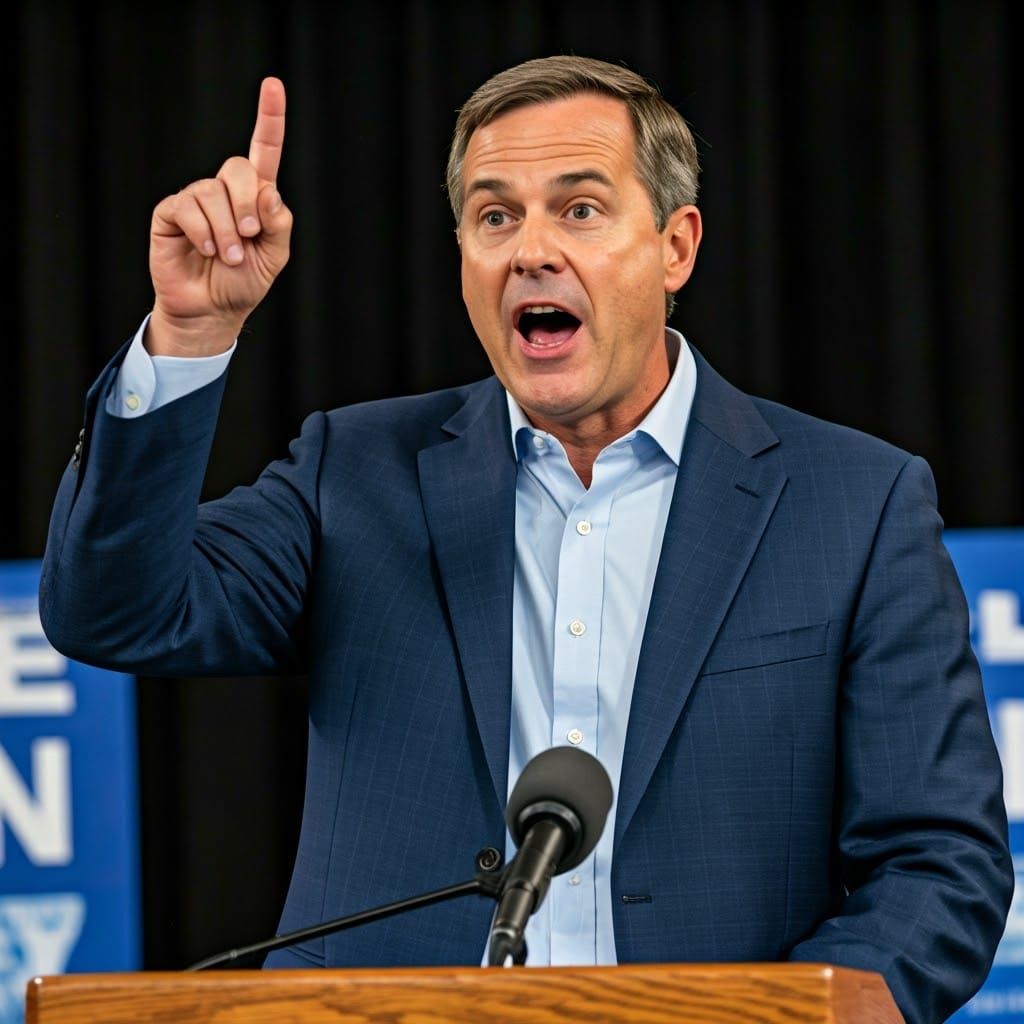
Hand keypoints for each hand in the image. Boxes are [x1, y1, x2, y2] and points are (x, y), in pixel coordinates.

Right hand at [146, 77, 291, 355]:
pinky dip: (203, 232)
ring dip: (226, 229)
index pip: (264, 151)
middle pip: (237, 168)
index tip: (273, 84)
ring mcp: (196, 199)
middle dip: (247, 204)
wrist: (212, 311)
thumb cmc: (243, 283)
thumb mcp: (274, 257)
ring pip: (211, 192)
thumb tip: (268, 191)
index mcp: (255, 197)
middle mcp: (224, 191)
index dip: (269, 118)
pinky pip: (187, 207)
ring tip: (228, 256)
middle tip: (249, 237)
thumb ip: (279, 224)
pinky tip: (206, 250)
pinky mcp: (171, 213)